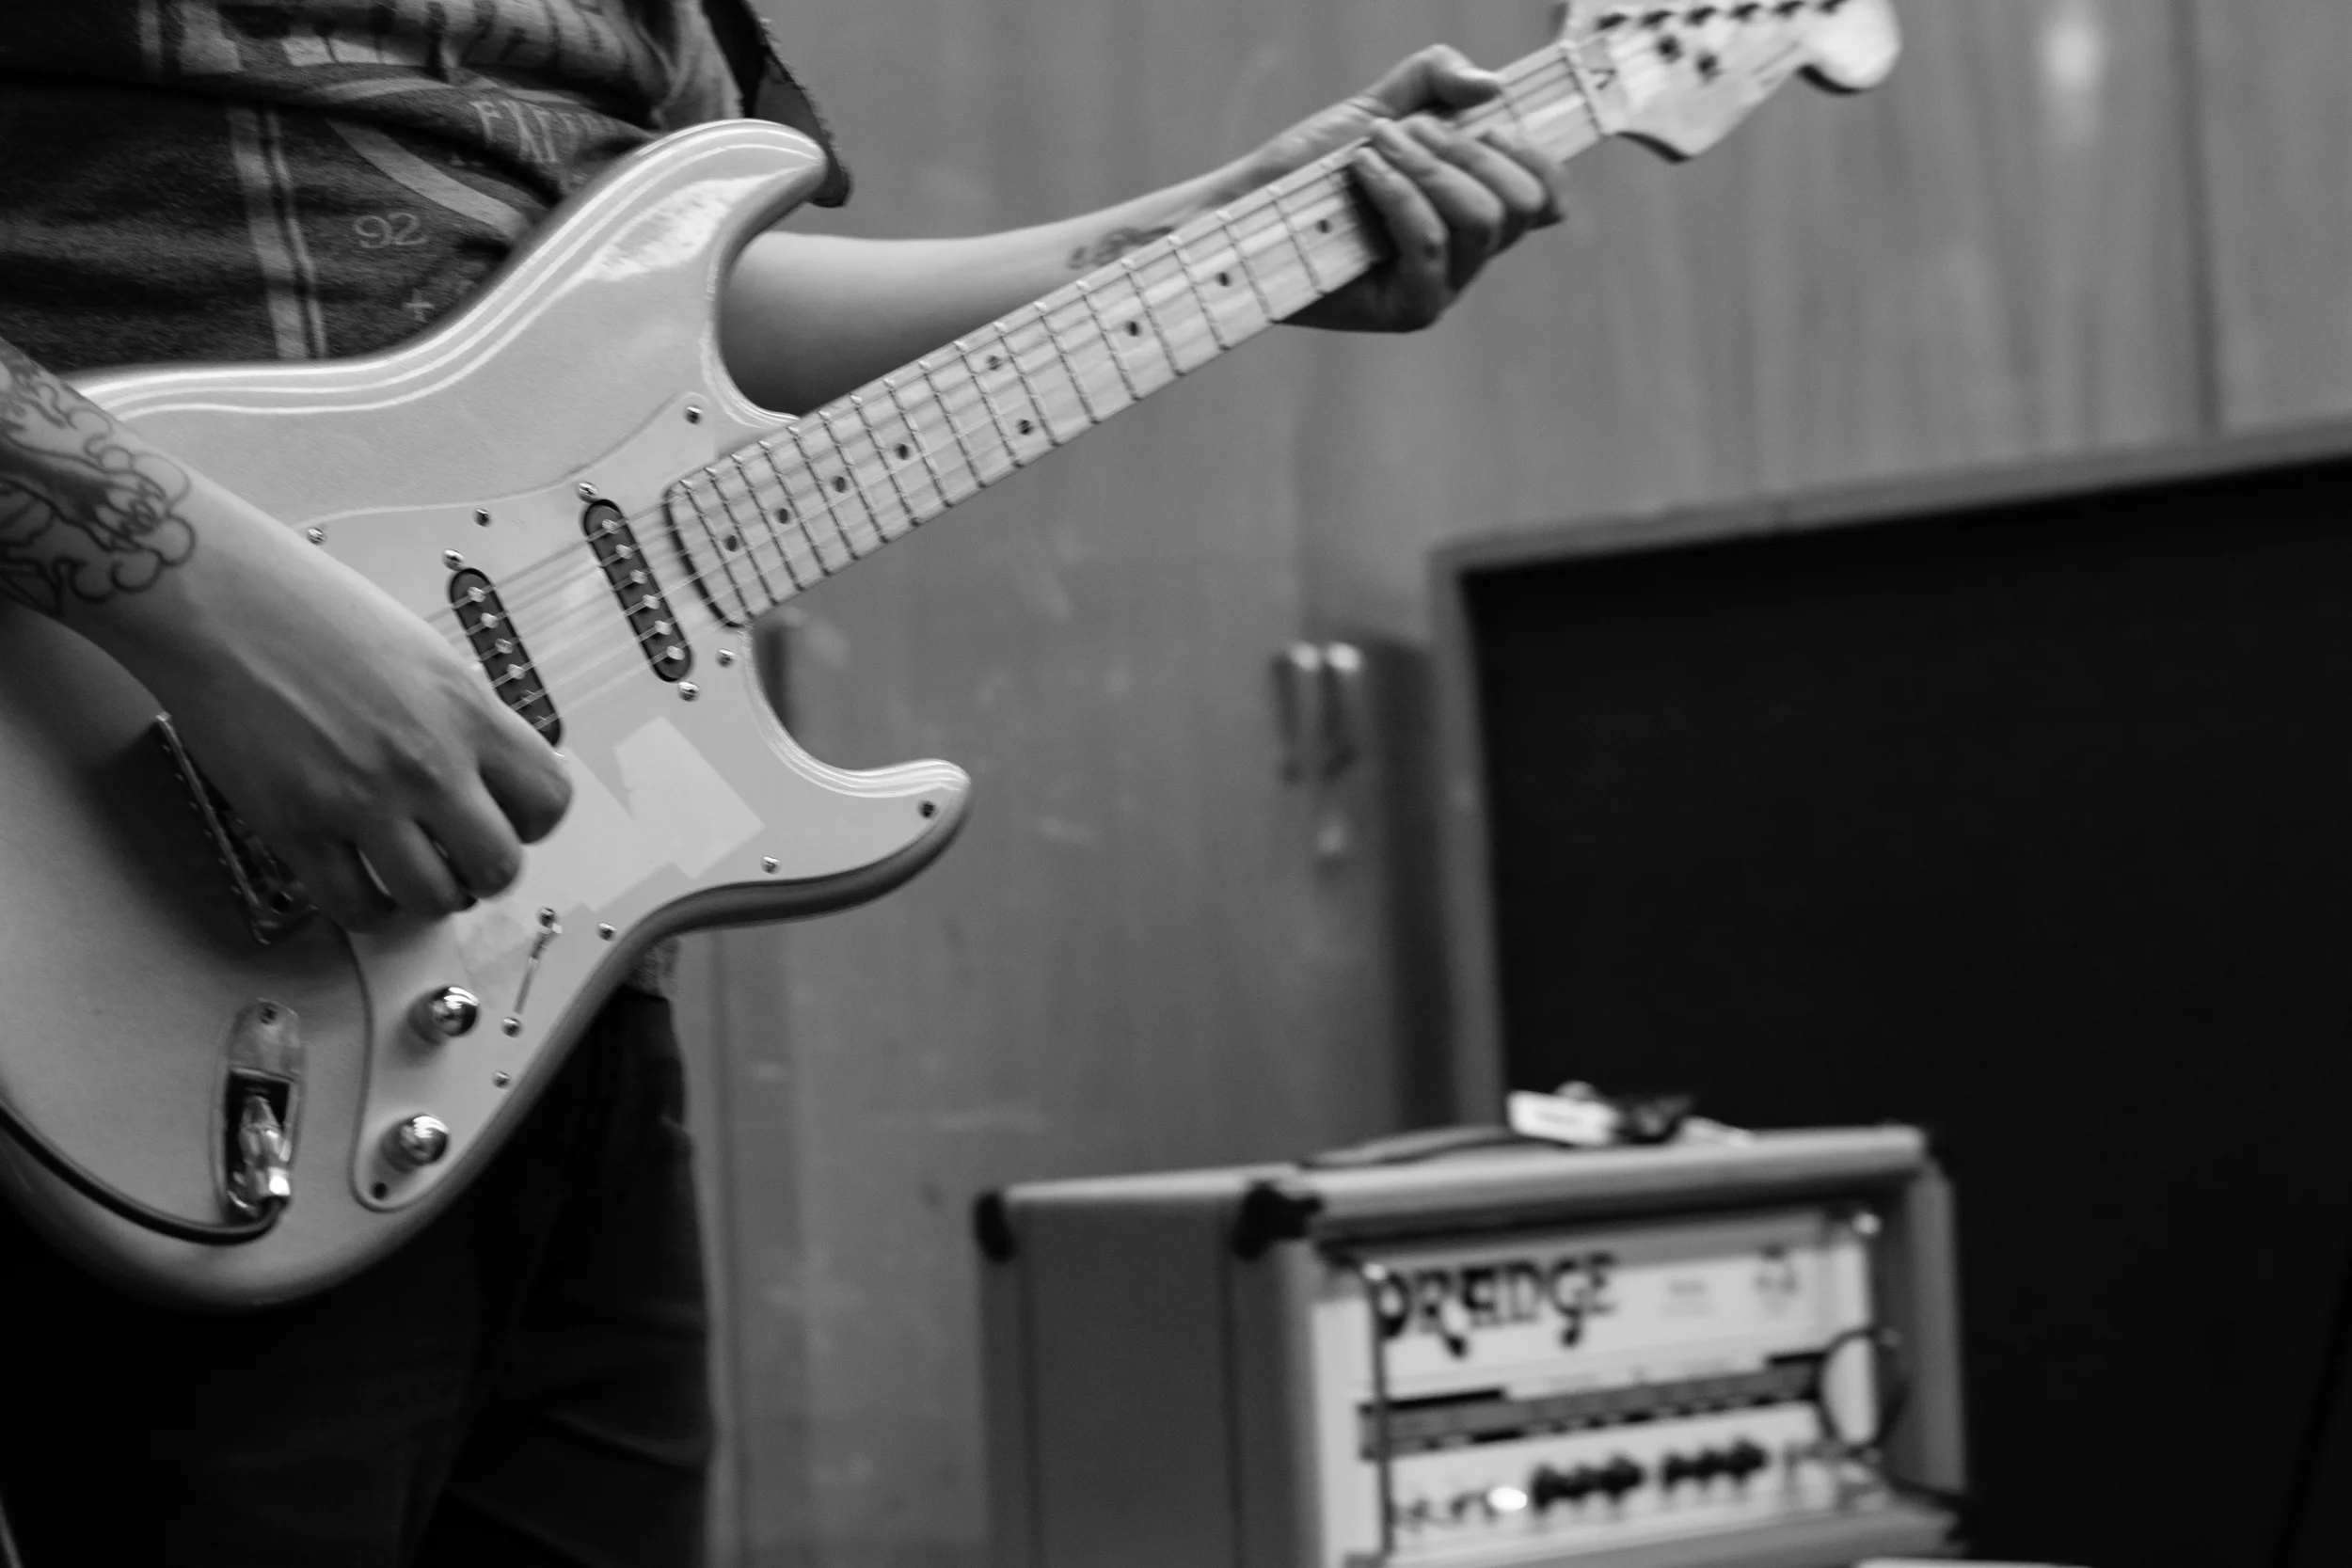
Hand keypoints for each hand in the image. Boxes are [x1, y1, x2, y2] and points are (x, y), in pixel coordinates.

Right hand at [114, 482, 571, 932]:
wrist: (219, 602)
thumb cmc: (312, 610)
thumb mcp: (423, 654)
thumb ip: (460, 718)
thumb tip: (481, 773)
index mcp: (467, 713)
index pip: (548, 801)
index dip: (532, 823)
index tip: (508, 821)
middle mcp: (427, 763)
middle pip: (499, 866)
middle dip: (485, 872)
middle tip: (459, 859)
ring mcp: (362, 800)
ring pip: (433, 899)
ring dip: (429, 898)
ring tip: (411, 877)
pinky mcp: (296, 827)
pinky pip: (353, 906)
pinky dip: (366, 910)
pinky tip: (362, 886)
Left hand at [1235, 46, 1570, 333]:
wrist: (1251, 209)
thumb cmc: (1314, 166)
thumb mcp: (1380, 104)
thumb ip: (1436, 78)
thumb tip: (1494, 86)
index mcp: (1477, 208)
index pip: (1549, 198)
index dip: (1538, 156)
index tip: (1492, 122)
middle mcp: (1470, 253)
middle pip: (1523, 204)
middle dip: (1469, 150)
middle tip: (1406, 130)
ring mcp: (1445, 285)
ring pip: (1482, 220)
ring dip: (1430, 166)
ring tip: (1376, 146)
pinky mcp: (1412, 308)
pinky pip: (1432, 244)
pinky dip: (1402, 194)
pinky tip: (1365, 171)